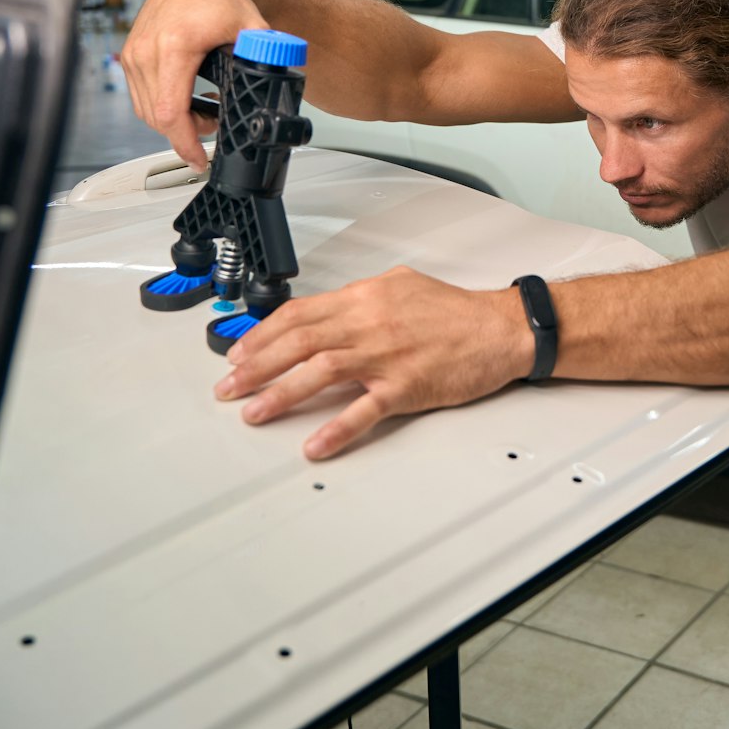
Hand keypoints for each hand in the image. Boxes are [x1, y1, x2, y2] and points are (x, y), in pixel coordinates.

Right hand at [121, 0, 266, 167]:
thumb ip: (266, 57)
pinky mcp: (129, 53)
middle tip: (211, 130)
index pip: (170, 111)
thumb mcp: (253, 30)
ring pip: (146, 109)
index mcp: (174, 46)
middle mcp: (147, 49)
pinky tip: (183, 101)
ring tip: (200, 116)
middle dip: (184, 133)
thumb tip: (278, 81)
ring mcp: (133, 51)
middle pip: (157, 116)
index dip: (184, 143)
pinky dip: (159, 105)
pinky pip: (139, 94)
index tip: (198, 158)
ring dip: (172, 121)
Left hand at [214, 267, 534, 458]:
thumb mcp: (402, 285)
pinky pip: (364, 409)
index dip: (262, 334)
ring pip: (320, 372)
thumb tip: (331, 309)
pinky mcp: (407, 386)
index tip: (239, 352)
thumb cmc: (456, 311)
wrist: (500, 328)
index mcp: (364, 297)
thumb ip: (363, 296)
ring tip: (253, 413)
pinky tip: (315, 443)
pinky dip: (337, 428)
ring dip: (280, 394)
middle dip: (256, 366)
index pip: (299, 313)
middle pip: (299, 342)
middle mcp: (369, 322)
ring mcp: (386, 355)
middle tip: (228, 386)